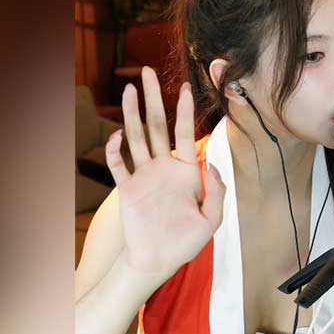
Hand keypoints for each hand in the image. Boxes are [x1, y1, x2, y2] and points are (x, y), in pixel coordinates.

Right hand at [105, 67, 225, 279]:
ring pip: (136, 137)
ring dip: (131, 113)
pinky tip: (117, 135)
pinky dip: (115, 150)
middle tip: (146, 72)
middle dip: (153, 98)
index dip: (184, 109)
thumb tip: (212, 164)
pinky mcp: (126, 188)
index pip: (183, 131)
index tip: (185, 86)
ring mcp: (143, 175)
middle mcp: (162, 166)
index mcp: (184, 170)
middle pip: (156, 124)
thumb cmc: (184, 242)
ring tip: (128, 89)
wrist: (157, 260)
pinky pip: (118, 165)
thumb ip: (217, 192)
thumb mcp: (211, 220)